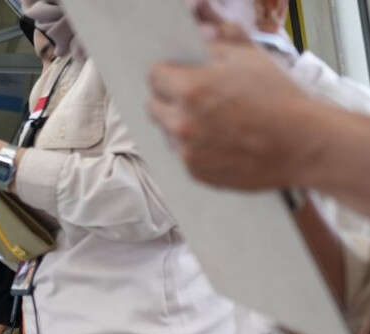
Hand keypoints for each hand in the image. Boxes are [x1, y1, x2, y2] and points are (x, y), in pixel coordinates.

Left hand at [148, 7, 314, 189]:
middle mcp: (181, 122)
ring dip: (180, 124)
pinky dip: (194, 147)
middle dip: (169, 98)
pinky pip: (183, 154)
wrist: (301, 144)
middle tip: (195, 97)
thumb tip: (201, 38)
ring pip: (167, 132)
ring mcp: (186, 151)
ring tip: (212, 121)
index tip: (177, 73)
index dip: (168, 71)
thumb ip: (219, 43)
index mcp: (190, 89)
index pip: (154, 75)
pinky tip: (219, 141)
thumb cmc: (279, 99)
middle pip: (154, 105)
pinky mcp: (195, 173)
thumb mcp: (251, 58)